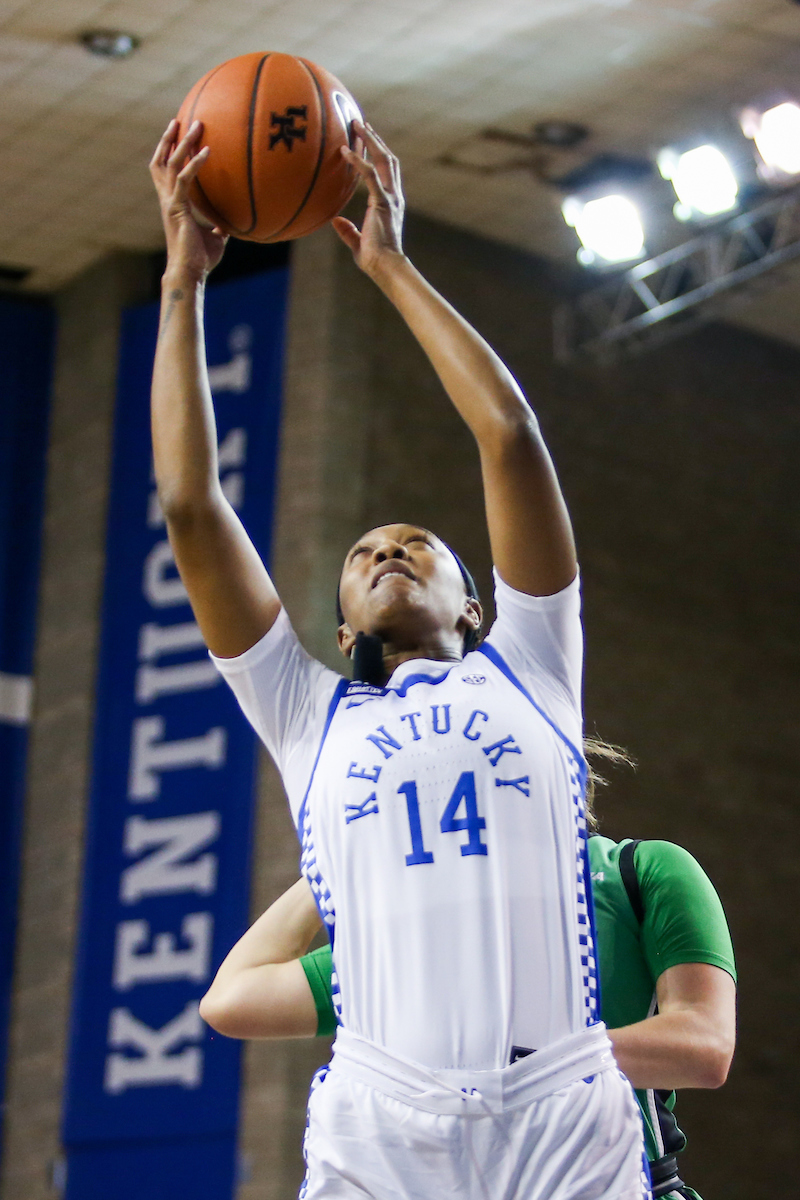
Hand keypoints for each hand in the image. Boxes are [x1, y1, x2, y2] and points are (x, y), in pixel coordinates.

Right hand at [149, 119, 227, 282]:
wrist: (190, 272)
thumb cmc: (201, 259)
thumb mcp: (215, 238)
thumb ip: (219, 226)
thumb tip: (232, 223)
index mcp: (174, 203)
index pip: (165, 171)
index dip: (168, 152)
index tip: (177, 134)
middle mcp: (168, 198)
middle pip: (162, 160)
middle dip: (169, 139)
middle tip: (180, 119)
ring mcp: (171, 201)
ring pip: (172, 163)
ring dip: (184, 142)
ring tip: (197, 124)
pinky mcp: (177, 208)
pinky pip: (185, 179)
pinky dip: (196, 163)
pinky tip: (208, 151)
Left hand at [332, 121, 405, 278]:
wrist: (386, 266)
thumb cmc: (374, 260)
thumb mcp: (358, 242)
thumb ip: (348, 230)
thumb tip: (335, 221)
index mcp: (391, 203)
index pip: (387, 172)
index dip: (378, 153)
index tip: (368, 138)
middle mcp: (394, 196)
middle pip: (388, 159)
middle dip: (375, 139)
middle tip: (360, 123)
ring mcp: (390, 197)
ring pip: (383, 160)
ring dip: (370, 140)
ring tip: (356, 124)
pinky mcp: (381, 201)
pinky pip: (370, 175)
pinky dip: (357, 161)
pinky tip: (345, 150)